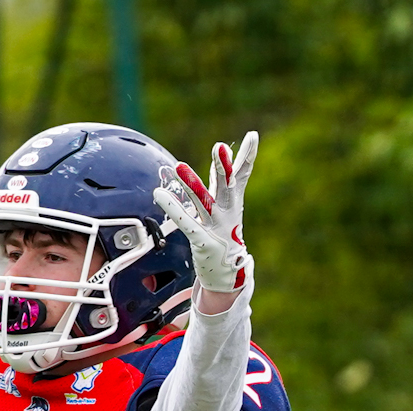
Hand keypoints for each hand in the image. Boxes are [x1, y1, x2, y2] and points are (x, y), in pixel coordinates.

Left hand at [152, 131, 257, 294]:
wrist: (227, 273)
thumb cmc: (224, 234)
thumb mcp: (226, 205)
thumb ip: (223, 180)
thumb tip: (227, 154)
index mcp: (233, 202)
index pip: (242, 175)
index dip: (247, 157)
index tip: (253, 136)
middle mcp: (227, 212)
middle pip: (227, 187)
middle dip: (224, 168)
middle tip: (220, 148)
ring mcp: (216, 227)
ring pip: (204, 203)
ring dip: (193, 185)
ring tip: (180, 167)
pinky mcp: (203, 241)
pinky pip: (187, 224)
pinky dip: (173, 209)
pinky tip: (159, 195)